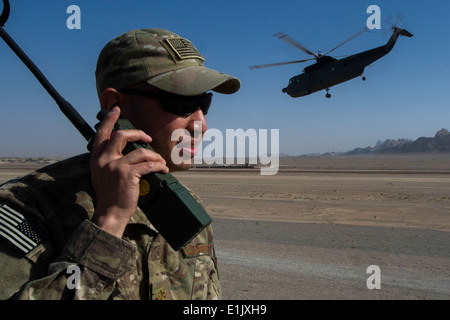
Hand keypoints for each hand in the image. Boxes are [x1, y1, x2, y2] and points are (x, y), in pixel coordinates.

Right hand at [89, 107, 168, 237]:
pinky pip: (148, 164)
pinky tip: (163, 169)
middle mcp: (104, 160)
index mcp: (96, 158)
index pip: (102, 134)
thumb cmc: (110, 195)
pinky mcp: (127, 175)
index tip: (116, 110)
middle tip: (148, 138)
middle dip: (139, 134)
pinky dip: (159, 166)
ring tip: (160, 161)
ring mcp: (115, 167)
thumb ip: (108, 160)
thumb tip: (123, 149)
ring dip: (154, 155)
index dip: (109, 120)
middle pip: (122, 136)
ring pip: (140, 151)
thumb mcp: (102, 174)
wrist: (110, 213)